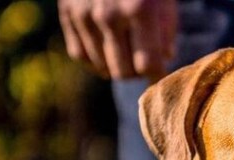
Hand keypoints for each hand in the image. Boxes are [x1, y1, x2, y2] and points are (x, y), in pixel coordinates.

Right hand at [58, 0, 177, 79]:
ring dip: (115, 64)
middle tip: (140, 59)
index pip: (149, 66)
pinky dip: (94, 57)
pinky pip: (81, 55)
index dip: (157, 74)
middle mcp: (108, 15)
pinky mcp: (67, 12)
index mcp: (139, 9)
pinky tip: (105, 46)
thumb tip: (162, 60)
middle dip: (136, 72)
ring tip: (124, 48)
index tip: (159, 72)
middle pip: (124, 72)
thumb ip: (165, 31)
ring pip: (102, 68)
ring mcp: (84, 14)